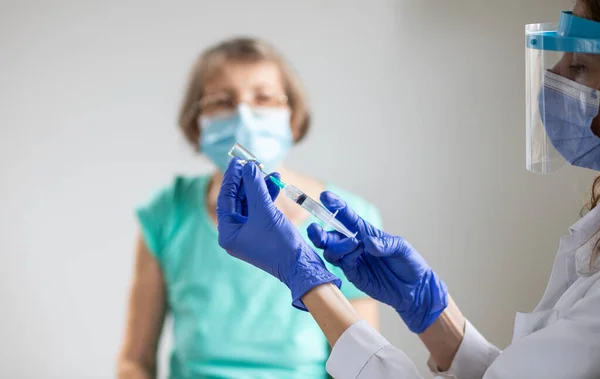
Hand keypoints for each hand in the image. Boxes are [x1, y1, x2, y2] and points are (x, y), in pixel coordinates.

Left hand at [217, 158, 340, 309]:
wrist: (300, 266)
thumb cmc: (279, 244)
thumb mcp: (265, 212)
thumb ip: (255, 187)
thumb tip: (249, 166)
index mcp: (228, 233)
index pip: (225, 199)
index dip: (231, 178)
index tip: (237, 160)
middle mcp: (235, 233)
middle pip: (237, 199)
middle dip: (247, 181)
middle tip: (253, 162)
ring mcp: (249, 233)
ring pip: (250, 202)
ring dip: (260, 186)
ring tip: (270, 171)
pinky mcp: (263, 231)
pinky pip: (261, 209)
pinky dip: (267, 196)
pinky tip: (275, 183)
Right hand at [307, 191, 447, 332]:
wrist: (414, 288)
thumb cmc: (408, 263)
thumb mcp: (401, 248)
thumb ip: (385, 244)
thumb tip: (367, 243)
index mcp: (364, 231)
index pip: (345, 216)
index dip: (334, 205)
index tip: (325, 196)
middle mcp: (354, 244)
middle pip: (328, 236)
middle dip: (318, 232)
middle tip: (315, 229)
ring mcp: (352, 260)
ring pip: (330, 251)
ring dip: (336, 245)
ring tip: (353, 243)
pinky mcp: (354, 275)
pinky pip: (342, 264)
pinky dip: (346, 257)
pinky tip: (358, 254)